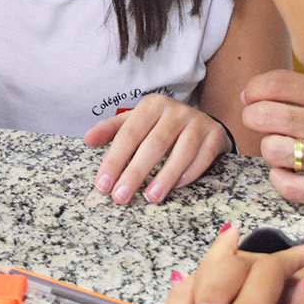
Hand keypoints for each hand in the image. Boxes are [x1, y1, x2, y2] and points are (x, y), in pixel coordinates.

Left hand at [84, 94, 229, 204]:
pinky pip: (202, 157)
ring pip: (182, 151)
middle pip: (154, 144)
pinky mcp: (215, 135)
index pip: (128, 134)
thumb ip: (112, 130)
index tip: (103, 185)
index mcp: (152, 105)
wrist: (203, 123)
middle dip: (135, 173)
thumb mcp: (136, 122)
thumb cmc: (161, 126)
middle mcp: (175, 110)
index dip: (114, 160)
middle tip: (121, 197)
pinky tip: (176, 188)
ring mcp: (198, 122)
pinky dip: (189, 174)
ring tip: (150, 198)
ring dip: (165, 177)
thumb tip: (88, 139)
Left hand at [242, 69, 303, 227]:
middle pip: (267, 115)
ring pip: (274, 151)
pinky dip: (280, 179)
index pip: (279, 83)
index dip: (255, 88)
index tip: (251, 95)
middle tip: (257, 122)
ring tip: (279, 151)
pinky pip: (289, 185)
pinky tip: (288, 174)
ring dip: (269, 151)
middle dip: (253, 117)